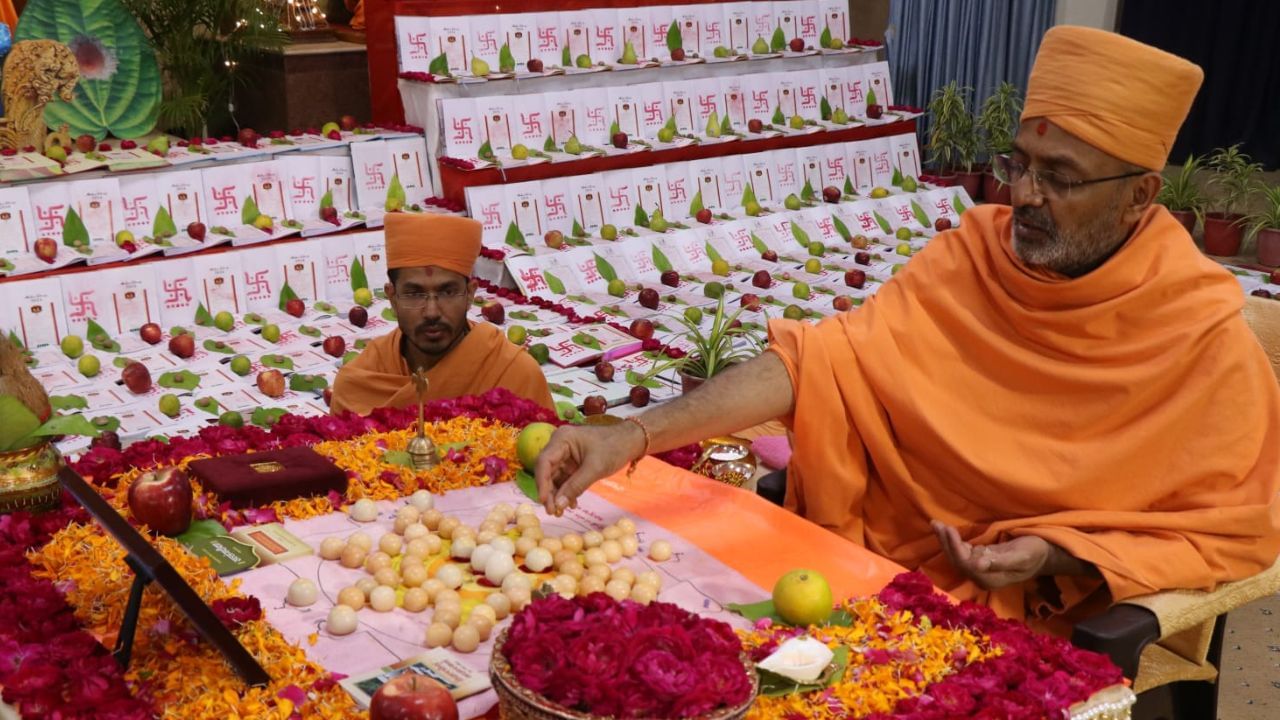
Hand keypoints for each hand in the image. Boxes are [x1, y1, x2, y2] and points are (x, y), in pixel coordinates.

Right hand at [535, 422, 645, 515]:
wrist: (630, 442)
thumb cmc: (614, 447)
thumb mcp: (595, 468)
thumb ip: (576, 486)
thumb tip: (558, 505)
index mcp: (562, 439)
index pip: (544, 462)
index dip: (541, 483)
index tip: (544, 501)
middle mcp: (559, 446)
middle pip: (546, 471)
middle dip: (549, 492)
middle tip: (552, 511)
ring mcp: (565, 455)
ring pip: (554, 478)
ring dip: (557, 495)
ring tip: (560, 512)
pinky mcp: (571, 463)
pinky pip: (564, 479)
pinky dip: (566, 491)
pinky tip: (571, 503)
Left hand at [931, 521, 1052, 590]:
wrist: (1045, 553)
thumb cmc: (1035, 552)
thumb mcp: (1021, 556)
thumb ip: (1000, 562)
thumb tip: (978, 565)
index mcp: (991, 579)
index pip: (966, 565)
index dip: (955, 548)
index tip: (949, 529)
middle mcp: (982, 577)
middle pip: (957, 562)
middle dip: (946, 543)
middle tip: (936, 523)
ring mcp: (981, 569)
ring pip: (957, 557)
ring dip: (945, 541)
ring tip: (936, 524)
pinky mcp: (981, 559)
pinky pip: (962, 552)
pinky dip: (953, 541)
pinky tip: (946, 530)